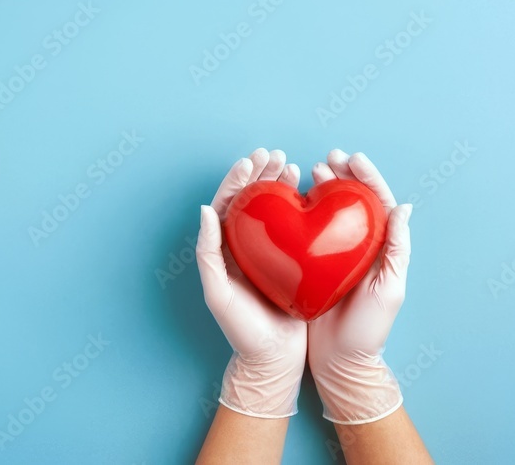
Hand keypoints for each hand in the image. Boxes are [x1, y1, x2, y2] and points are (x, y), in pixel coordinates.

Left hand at [196, 148, 307, 417]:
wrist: (273, 360)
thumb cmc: (242, 331)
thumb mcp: (219, 295)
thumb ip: (208, 253)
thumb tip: (206, 210)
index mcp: (224, 250)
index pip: (228, 204)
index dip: (238, 179)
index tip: (252, 161)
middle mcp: (246, 246)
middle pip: (251, 200)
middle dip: (261, 174)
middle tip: (274, 155)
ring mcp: (269, 252)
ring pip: (273, 208)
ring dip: (279, 183)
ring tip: (291, 164)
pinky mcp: (292, 260)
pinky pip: (294, 226)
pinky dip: (299, 205)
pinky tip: (308, 191)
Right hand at [307, 149, 413, 423]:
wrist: (341, 361)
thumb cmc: (369, 330)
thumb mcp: (390, 289)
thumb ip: (398, 248)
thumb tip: (404, 207)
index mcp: (381, 248)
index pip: (377, 203)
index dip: (367, 178)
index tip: (353, 159)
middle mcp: (357, 246)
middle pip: (351, 201)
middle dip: (342, 175)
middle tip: (327, 157)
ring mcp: (333, 254)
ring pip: (329, 211)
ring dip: (322, 187)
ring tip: (310, 170)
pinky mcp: (311, 265)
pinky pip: (307, 231)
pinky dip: (301, 211)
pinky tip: (292, 198)